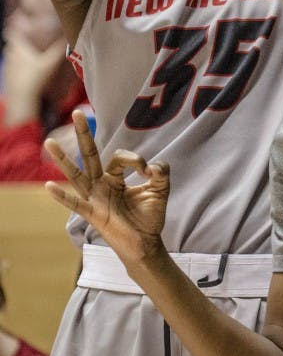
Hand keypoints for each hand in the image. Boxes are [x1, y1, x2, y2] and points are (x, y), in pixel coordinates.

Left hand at [0, 34, 65, 125]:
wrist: (22, 101)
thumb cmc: (36, 78)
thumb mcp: (51, 63)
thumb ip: (59, 50)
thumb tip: (69, 37)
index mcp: (19, 50)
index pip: (13, 33)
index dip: (15, 27)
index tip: (18, 21)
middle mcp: (11, 57)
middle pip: (12, 45)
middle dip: (19, 42)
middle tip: (28, 39)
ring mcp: (8, 69)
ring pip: (11, 58)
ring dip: (18, 55)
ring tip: (29, 55)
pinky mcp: (9, 80)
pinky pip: (13, 69)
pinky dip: (18, 68)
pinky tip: (27, 72)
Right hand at [45, 110, 169, 264]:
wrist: (146, 242)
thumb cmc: (149, 216)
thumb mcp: (160, 189)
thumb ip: (161, 171)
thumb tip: (152, 165)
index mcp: (115, 177)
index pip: (119, 157)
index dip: (135, 160)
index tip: (148, 171)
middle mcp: (101, 184)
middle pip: (90, 156)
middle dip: (84, 134)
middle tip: (77, 113)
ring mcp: (95, 198)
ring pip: (77, 175)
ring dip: (63, 159)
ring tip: (49, 142)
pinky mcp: (94, 214)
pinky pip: (76, 203)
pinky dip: (63, 196)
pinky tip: (49, 186)